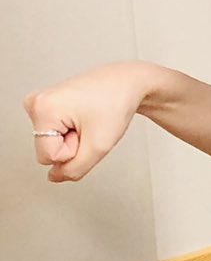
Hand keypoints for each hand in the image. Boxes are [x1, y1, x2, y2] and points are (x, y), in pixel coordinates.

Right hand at [23, 62, 153, 180]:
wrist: (125, 83)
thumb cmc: (114, 104)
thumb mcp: (99, 146)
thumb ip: (74, 169)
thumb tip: (53, 177)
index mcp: (42, 108)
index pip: (49, 157)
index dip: (73, 151)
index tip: (86, 131)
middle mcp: (34, 103)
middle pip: (47, 151)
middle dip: (71, 146)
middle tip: (88, 127)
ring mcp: (38, 103)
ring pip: (51, 144)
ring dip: (72, 139)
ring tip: (86, 121)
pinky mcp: (45, 105)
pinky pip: (54, 135)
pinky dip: (71, 132)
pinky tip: (82, 118)